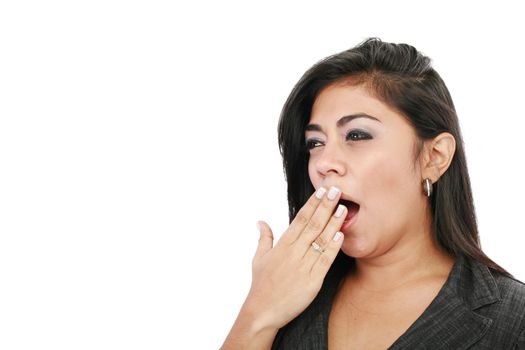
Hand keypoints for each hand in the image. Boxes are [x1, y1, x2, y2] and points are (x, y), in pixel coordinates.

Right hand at [246, 186, 345, 330]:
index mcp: (282, 245)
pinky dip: (333, 247)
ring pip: (320, 240)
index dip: (312, 204)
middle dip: (325, 206)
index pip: (300, 219)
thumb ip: (264, 238)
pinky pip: (325, 260)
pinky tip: (341, 235)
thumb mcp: (258, 259)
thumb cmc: (261, 286)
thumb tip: (260, 222)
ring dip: (333, 222)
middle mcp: (293, 252)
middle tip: (336, 190)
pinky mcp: (312, 281)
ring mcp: (303, 266)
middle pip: (312, 224)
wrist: (263, 311)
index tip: (321, 191)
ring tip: (343, 207)